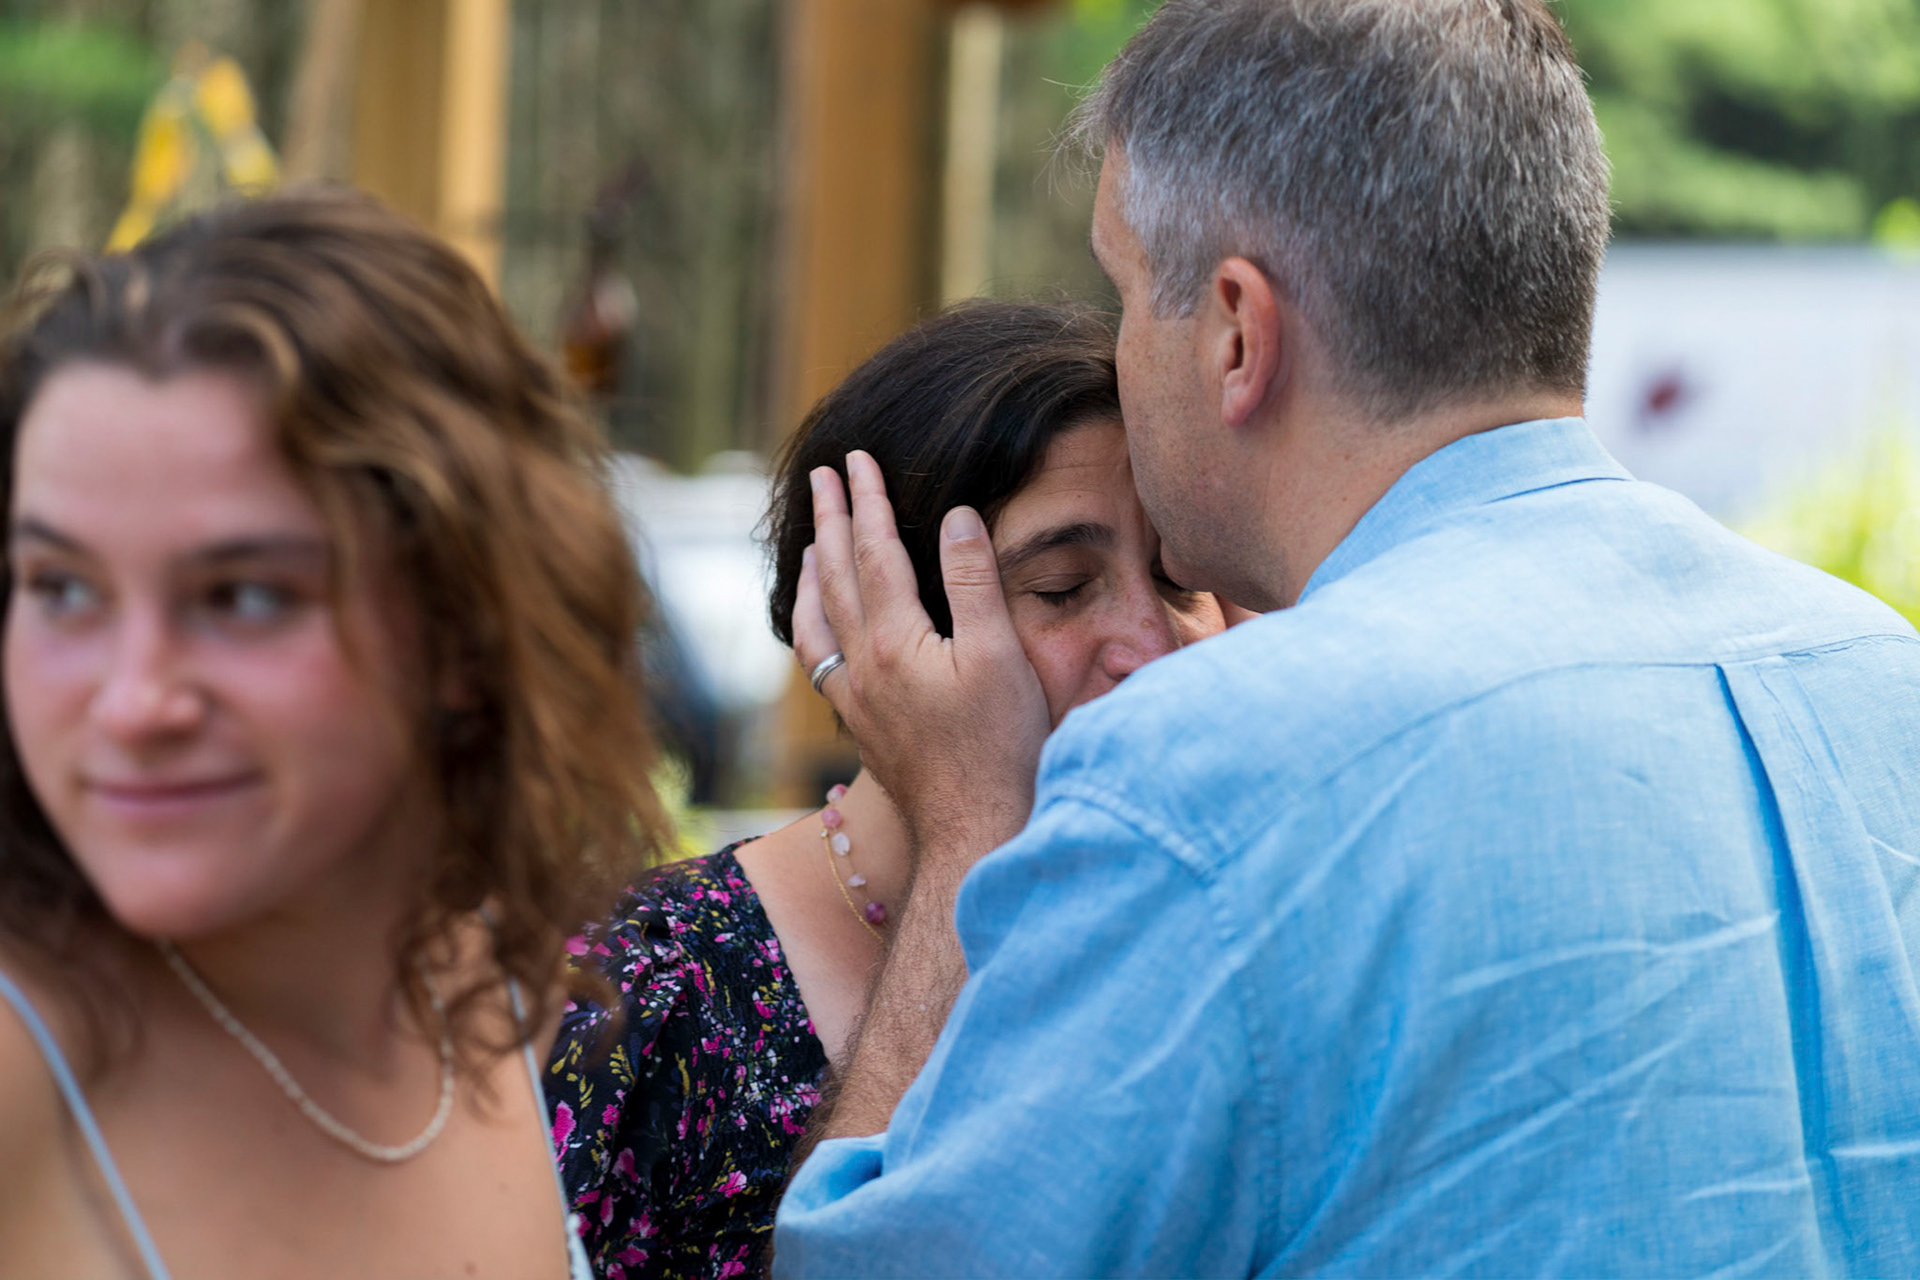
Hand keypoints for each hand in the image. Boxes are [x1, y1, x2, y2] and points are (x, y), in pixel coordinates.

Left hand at [791, 452, 1048, 875]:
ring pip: (816, 621)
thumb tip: (957, 515)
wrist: (972, 830)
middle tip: (822, 476)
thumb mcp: (1001, 655)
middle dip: (831, 520)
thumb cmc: (999, 747)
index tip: (856, 459)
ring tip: (810, 542)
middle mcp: (862, 666)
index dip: (866, 500)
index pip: (874, 551)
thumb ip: (974, 582)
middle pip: (836, 576)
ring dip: (812, 573)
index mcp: (894, 640)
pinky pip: (820, 662)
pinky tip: (822, 628)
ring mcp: (856, 699)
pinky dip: (813, 628)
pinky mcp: (862, 727)